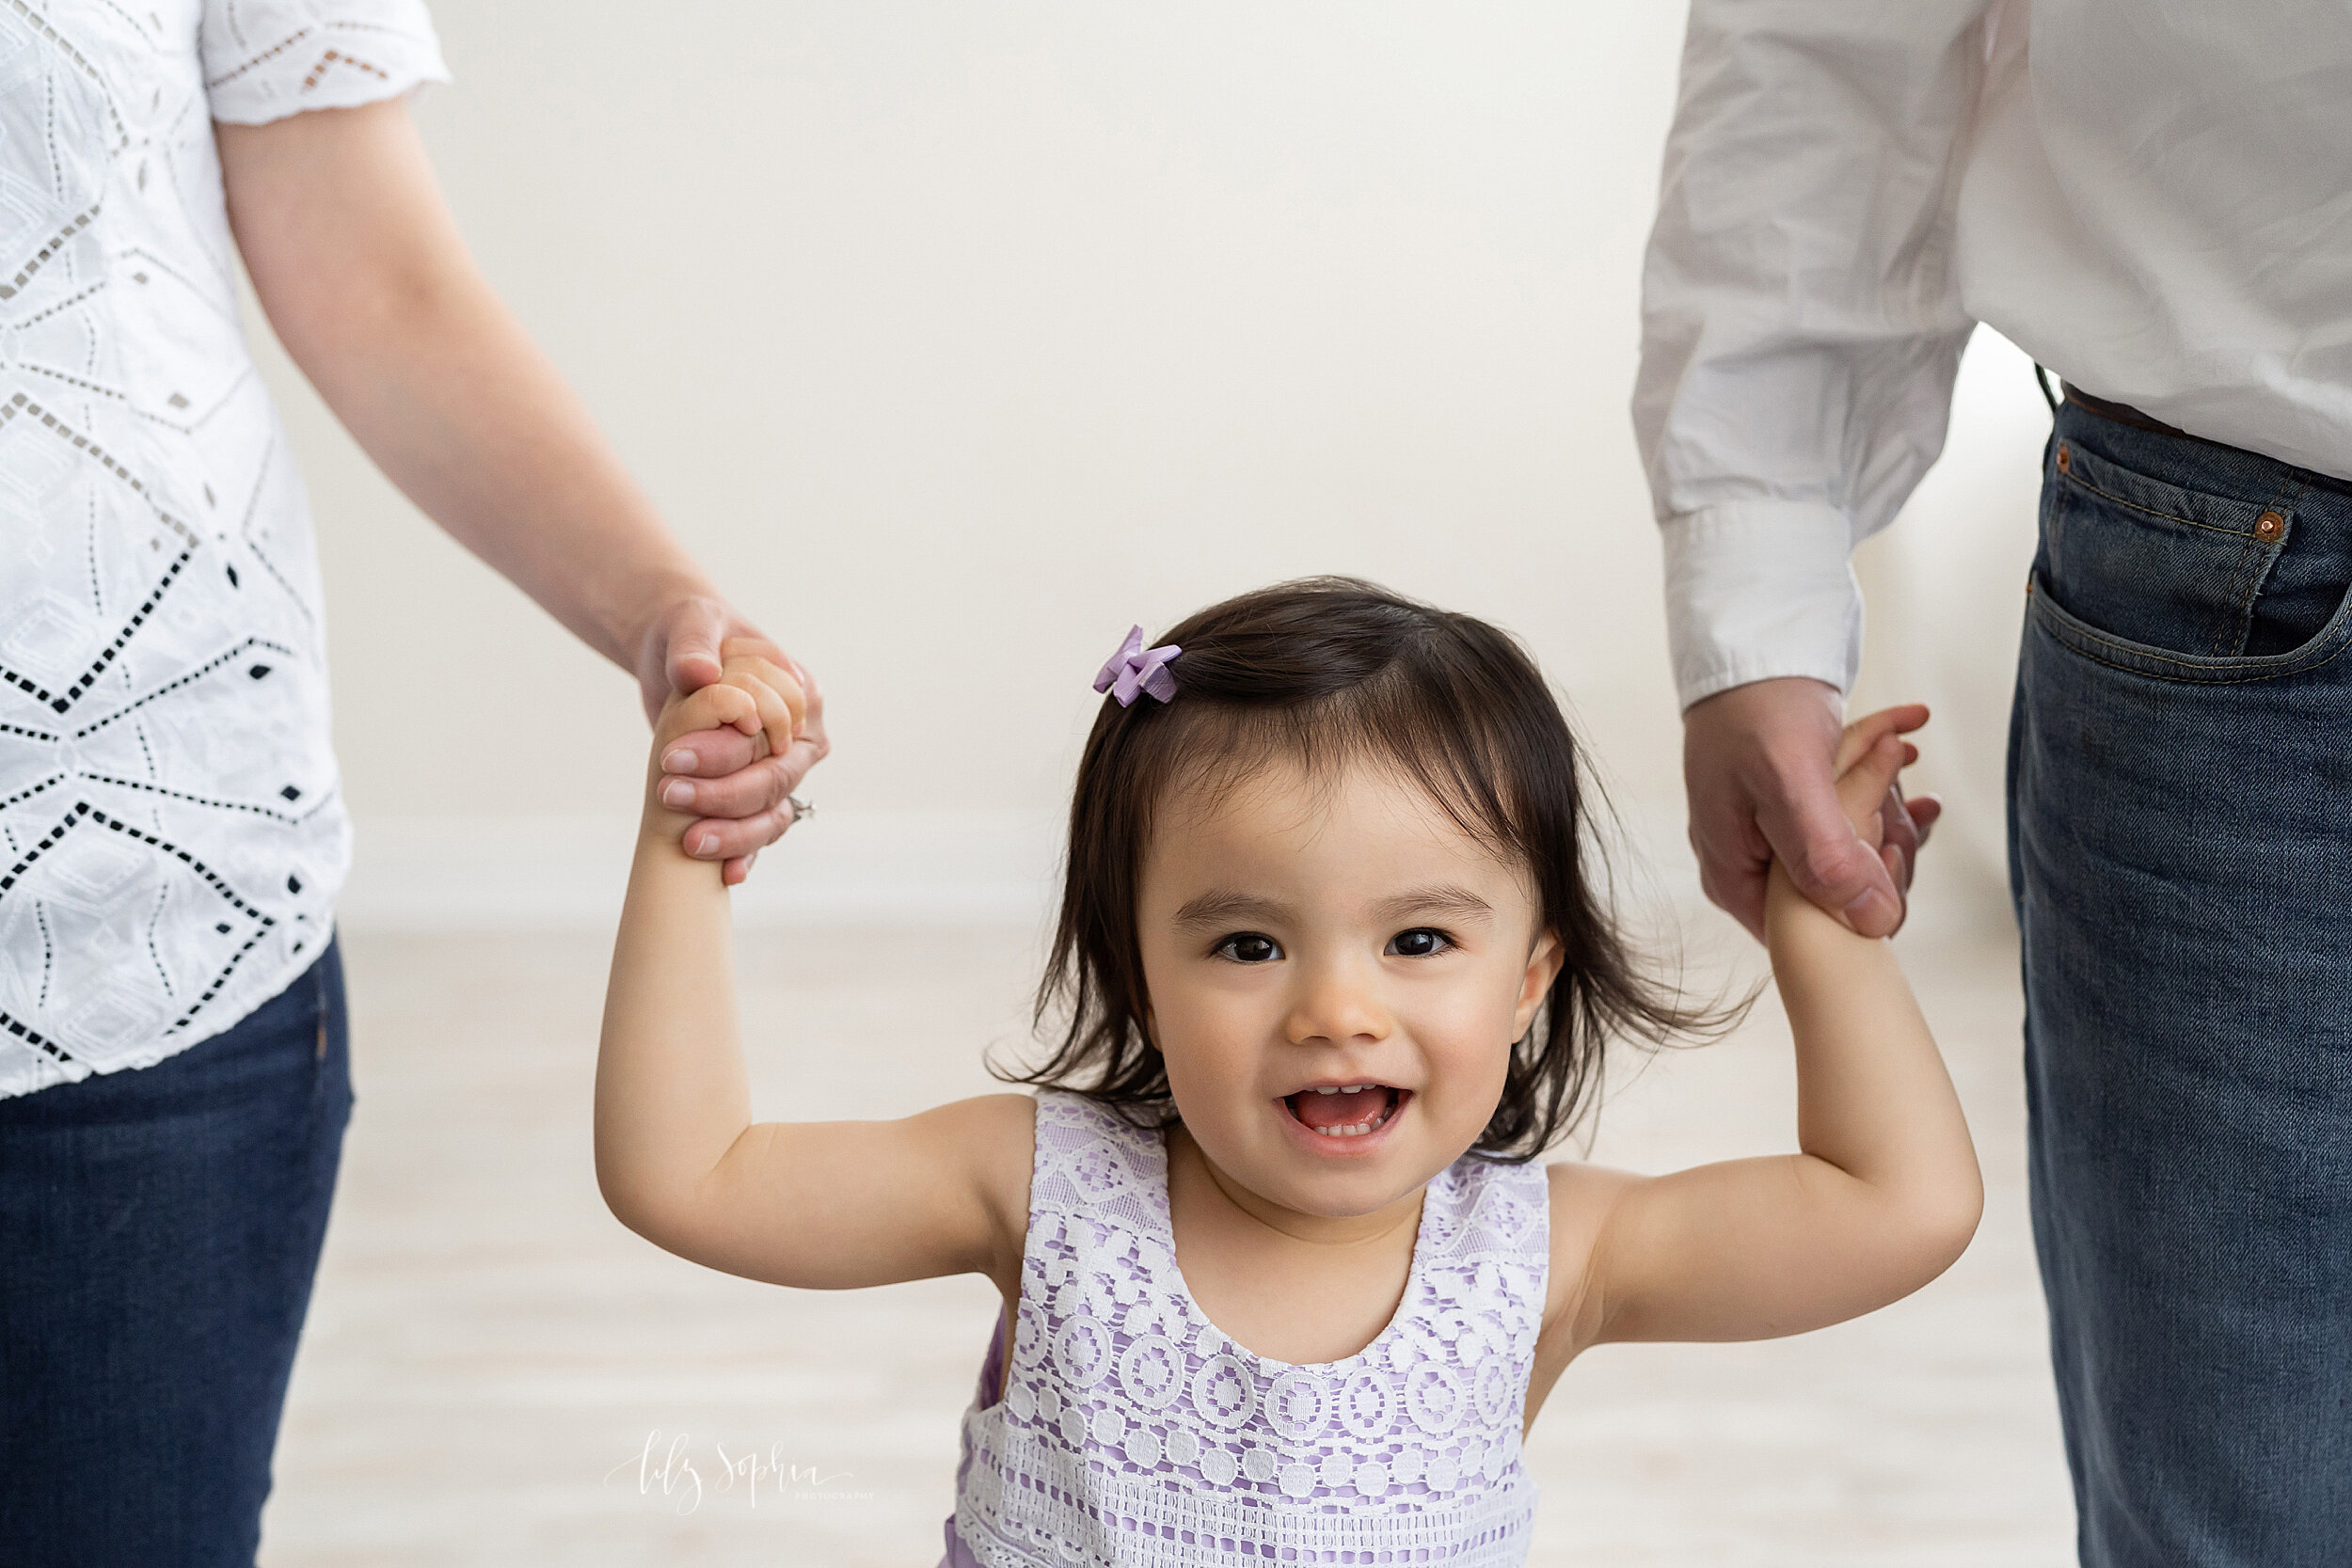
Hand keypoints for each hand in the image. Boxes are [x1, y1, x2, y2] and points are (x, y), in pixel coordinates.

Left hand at [637, 599, 829, 884]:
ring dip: (734, 833)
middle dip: (724, 796)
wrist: (678, 658)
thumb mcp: (691, 624)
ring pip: (772, 815)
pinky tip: (727, 875)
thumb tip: (700, 675)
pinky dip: (745, 854)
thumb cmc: (693, 634)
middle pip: (775, 780)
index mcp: (800, 694)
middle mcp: (801, 738)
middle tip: (667, 793)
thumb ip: (694, 646)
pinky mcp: (757, 795)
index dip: (727, 752)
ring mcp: (782, 771)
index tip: (671, 758)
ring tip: (688, 840)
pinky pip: (760, 832)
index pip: (774, 734)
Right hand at [1683, 678, 1941, 940]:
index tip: (1889, 852)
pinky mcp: (1794, 805)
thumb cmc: (1758, 708)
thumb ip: (1828, 858)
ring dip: (1889, 809)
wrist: (1751, 641)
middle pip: (1836, 896)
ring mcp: (1770, 836)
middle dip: (1884, 846)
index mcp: (1733, 878)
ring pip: (1850, 856)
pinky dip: (1882, 789)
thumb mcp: (1791, 785)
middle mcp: (1748, 866)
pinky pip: (1849, 819)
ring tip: (1905, 757)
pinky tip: (1908, 755)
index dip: (1861, 905)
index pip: (1811, 933)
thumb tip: (1875, 924)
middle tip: (1909, 799)